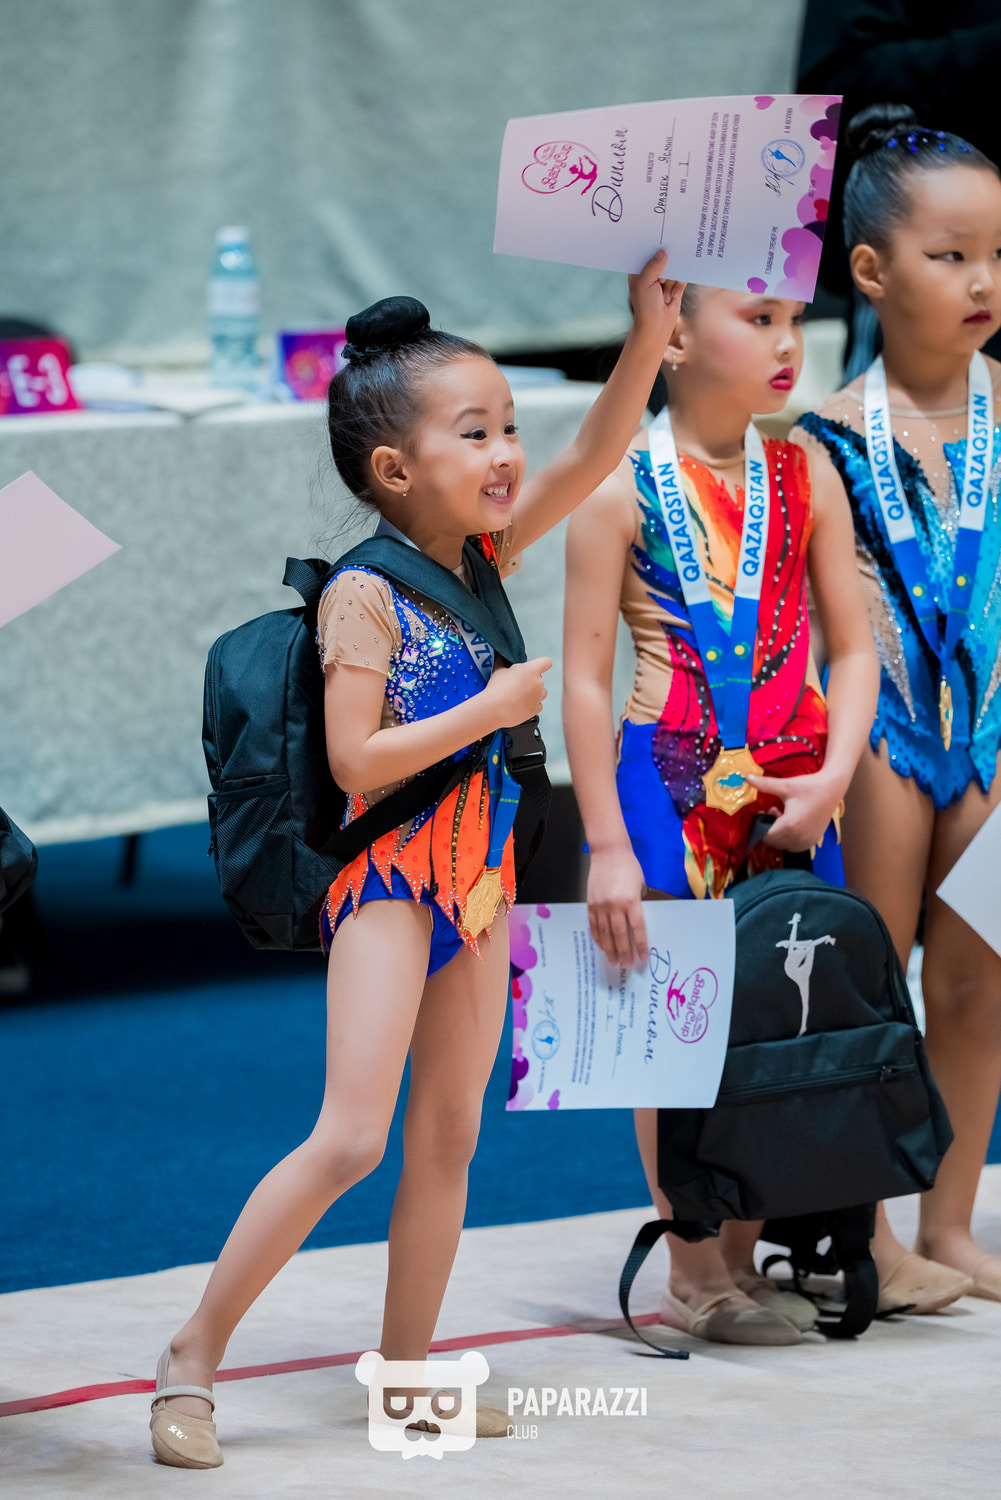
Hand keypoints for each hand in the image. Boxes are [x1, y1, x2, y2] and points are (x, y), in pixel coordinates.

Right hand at [481, 656, 550, 727]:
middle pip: (539, 678)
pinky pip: (538, 704)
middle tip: (516, 684)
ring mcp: (538, 697)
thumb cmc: (497, 688)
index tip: (536, 667)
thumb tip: (501, 655)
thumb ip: (503, 661)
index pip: (546, 662)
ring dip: (533, 693)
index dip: (542, 664)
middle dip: (530, 680)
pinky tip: (519, 704)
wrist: (494, 709)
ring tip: (518, 696)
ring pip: (541, 692)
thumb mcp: (499, 670)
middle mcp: (539, 683)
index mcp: (531, 670)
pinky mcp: (536, 709)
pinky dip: (531, 704)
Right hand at [587, 846, 649, 967]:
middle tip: (627, 964)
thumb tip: (638, 923)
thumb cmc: (629, 867)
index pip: (637, 929)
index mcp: (631, 901)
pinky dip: (598, 938)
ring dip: (610, 949)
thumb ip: (639, 904)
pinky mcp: (591, 904)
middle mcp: (615, 905)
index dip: (640, 945)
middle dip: (624, 952)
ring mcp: (601, 905)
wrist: (608, 852)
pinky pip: (594, 925)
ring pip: (605, 933)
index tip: (643, 957)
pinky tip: (602, 946)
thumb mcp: (641, 886)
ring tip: (614, 961)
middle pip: (620, 935)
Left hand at [627, 249, 684, 347]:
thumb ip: (653, 266)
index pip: (645, 253)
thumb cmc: (645, 307)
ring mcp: (664, 280)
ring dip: (672, 277)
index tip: (661, 234)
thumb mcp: (644, 284)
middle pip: (662, 258)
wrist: (657, 327)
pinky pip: (681, 278)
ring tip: (664, 291)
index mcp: (639, 271)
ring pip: (674, 267)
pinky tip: (673, 292)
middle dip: (668, 258)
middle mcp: (651, 274)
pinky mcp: (675, 287)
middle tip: (673, 248)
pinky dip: (679, 283)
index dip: (652, 244)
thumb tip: (663, 252)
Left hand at [746, 770, 844, 851]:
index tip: (764, 811)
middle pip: (773, 841)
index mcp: (790, 826)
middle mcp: (799, 838)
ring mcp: (807, 841)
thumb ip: (764, 784)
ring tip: (784, 816)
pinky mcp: (813, 841)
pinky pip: (794, 845)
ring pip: (783, 844)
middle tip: (775, 810)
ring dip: (779, 833)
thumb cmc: (809, 786)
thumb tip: (746, 777)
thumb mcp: (785, 785)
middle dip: (770, 827)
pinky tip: (793, 822)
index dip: (760, 824)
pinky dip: (789, 837)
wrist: (832, 788)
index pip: (765, 835)